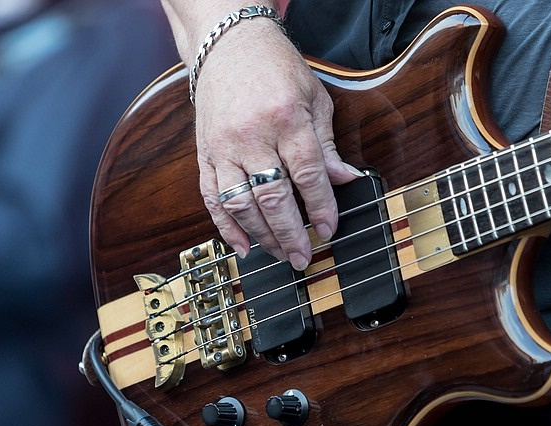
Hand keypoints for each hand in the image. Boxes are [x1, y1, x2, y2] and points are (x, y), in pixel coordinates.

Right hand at [192, 19, 356, 269]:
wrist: (229, 44)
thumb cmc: (276, 69)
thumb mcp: (314, 98)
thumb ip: (326, 145)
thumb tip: (345, 180)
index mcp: (286, 119)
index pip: (307, 174)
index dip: (321, 207)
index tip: (329, 229)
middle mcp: (252, 136)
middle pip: (272, 196)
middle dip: (290, 233)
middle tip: (303, 256)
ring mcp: (224, 147)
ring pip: (241, 203)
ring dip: (262, 235)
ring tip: (280, 254)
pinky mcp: (205, 154)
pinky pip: (212, 198)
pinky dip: (226, 227)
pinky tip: (243, 246)